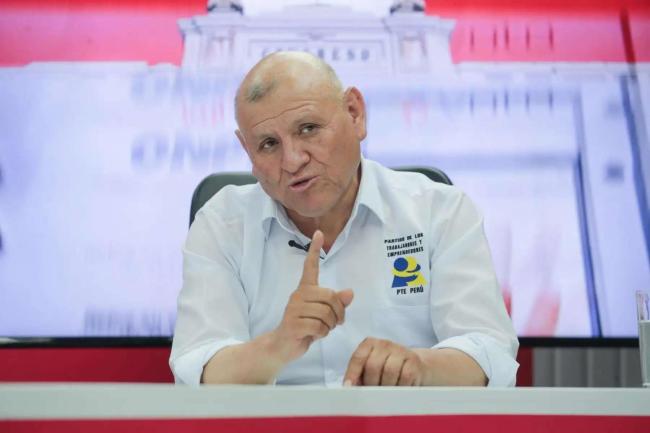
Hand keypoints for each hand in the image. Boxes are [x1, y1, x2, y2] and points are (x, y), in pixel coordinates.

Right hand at [271, 230, 353, 362]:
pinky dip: (322, 334)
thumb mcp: (324, 314)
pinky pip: (318, 327)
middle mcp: (298, 295)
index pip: (310, 266)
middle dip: (339, 313)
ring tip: (323, 329)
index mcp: (305, 289)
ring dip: (330, 326)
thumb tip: (350, 292)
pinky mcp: (292, 323)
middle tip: (336, 323)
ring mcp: (293, 308)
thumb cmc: (306, 327)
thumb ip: (337, 303)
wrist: (283, 345)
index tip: (318, 233)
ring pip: (325, 313)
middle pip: (330, 296)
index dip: (314, 249)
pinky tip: (313, 335)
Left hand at [343, 338, 426, 385]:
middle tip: (372, 393)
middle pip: (373, 365)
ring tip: (385, 393)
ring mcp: (401, 350)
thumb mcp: (370, 369)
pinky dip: (399, 387)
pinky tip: (398, 390)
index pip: (358, 358)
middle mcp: (384, 344)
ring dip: (386, 386)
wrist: (415, 366)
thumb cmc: (386, 370)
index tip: (349, 388)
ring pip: (389, 371)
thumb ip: (358, 376)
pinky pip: (405, 377)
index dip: (352, 374)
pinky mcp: (414, 361)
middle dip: (371, 383)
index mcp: (369, 344)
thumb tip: (349, 389)